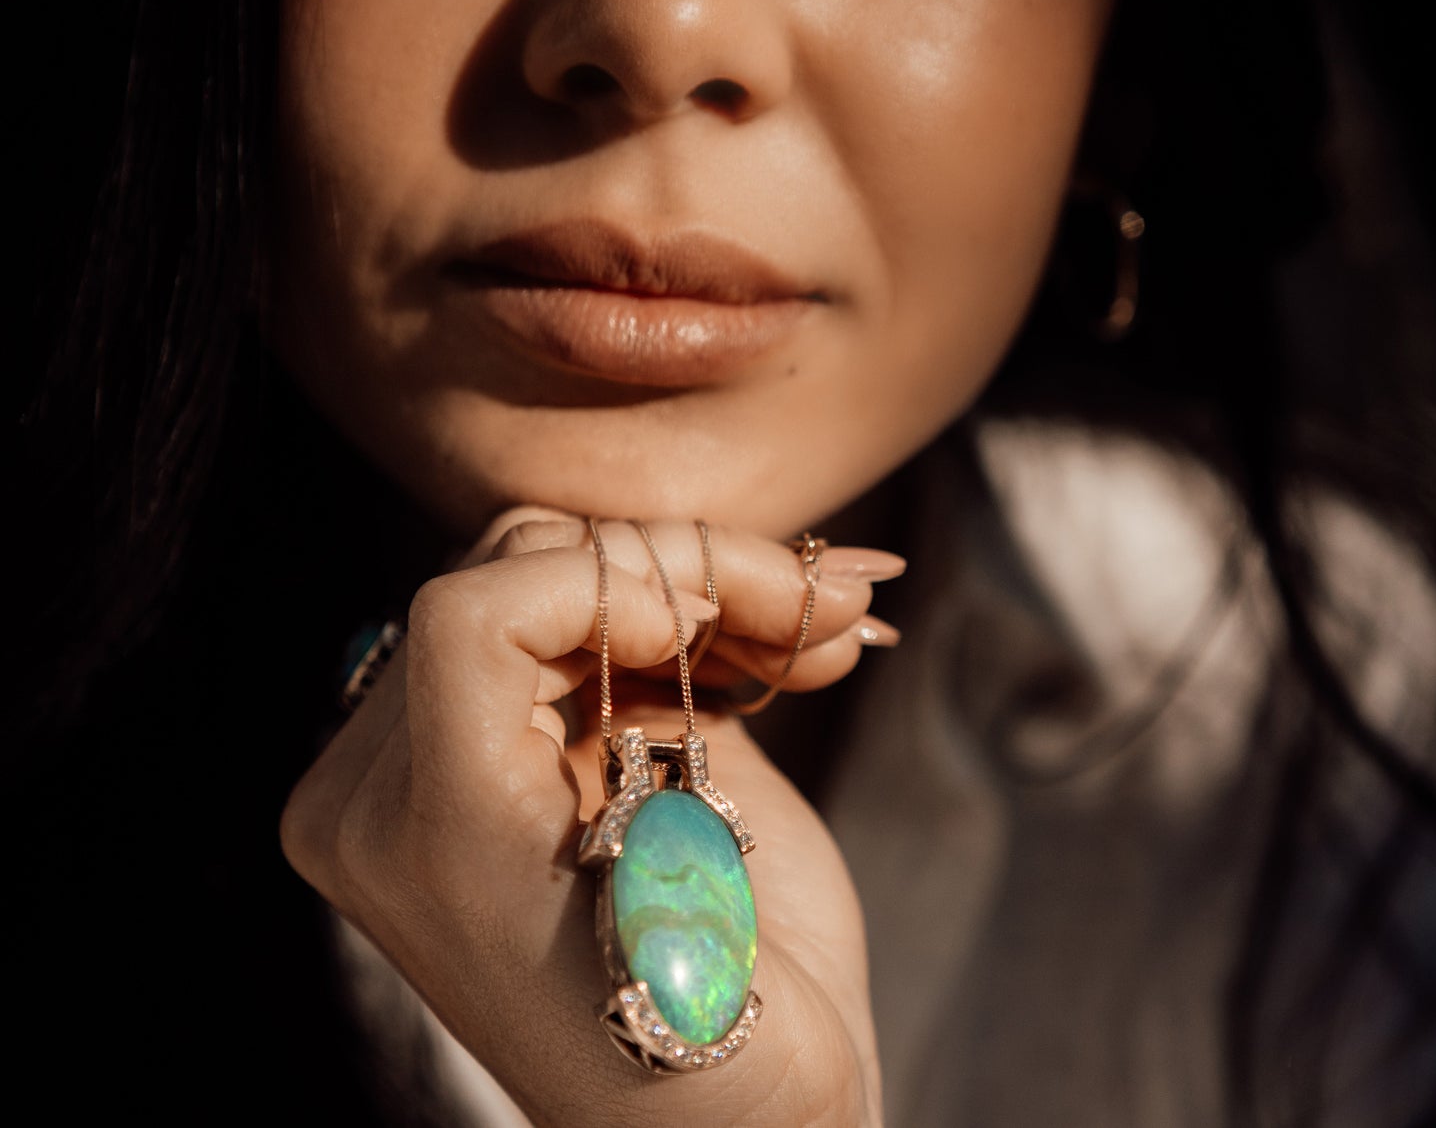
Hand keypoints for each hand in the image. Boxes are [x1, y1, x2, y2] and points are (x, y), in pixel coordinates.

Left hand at [281, 512, 900, 1125]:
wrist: (743, 1126)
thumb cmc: (716, 1052)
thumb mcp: (673, 878)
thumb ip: (652, 696)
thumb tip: (687, 561)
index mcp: (413, 826)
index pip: (474, 609)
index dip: (604, 585)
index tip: (707, 631)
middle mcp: (409, 780)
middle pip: (533, 566)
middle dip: (690, 572)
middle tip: (818, 603)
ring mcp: (475, 750)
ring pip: (576, 572)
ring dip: (717, 589)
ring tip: (829, 627)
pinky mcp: (547, 740)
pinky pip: (609, 624)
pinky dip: (710, 623)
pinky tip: (801, 653)